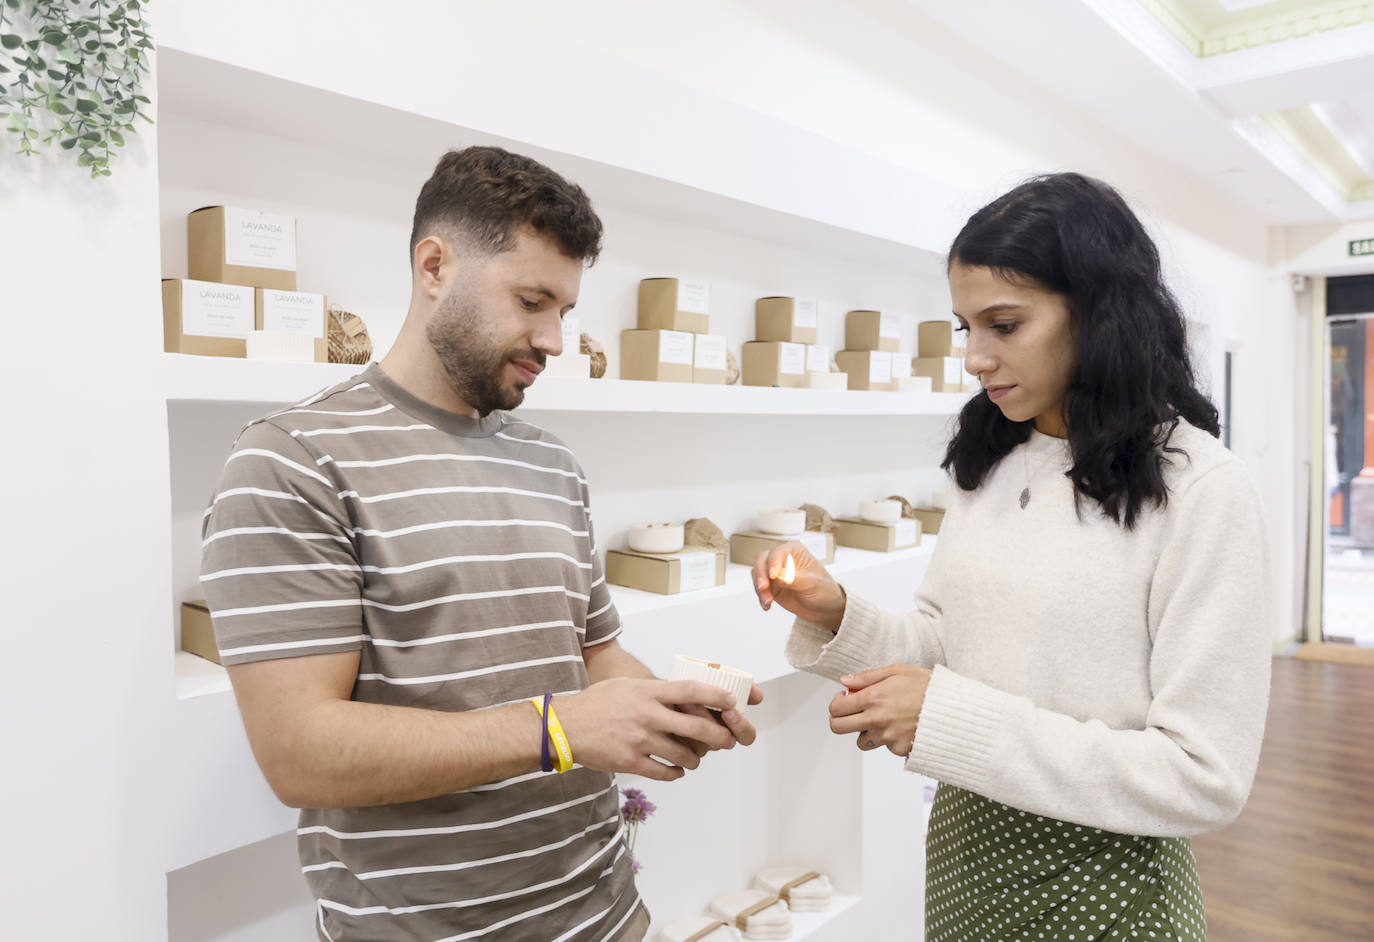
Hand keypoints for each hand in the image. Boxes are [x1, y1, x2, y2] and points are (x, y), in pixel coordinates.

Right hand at [556, 678, 740, 780]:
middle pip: (696, 726)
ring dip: (695, 759)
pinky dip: (675, 773)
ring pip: (683, 753)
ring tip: (695, 759)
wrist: (566, 726)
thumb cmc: (597, 703)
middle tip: (727, 741)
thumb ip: (654, 690)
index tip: (732, 701)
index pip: (690, 690)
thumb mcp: (627, 685)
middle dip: (718, 736)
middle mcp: (647, 714)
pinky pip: (664, 772)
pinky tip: (676, 771)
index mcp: (647, 692)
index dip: (715, 696)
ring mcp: (640, 739)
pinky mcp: (631, 761)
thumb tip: (683, 695)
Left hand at [673, 683, 765, 756]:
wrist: (661, 694)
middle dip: (712, 724)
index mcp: (729, 724)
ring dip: (692, 722)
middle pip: (724, 742)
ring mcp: (697, 745)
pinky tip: (671, 717)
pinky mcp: (677, 748)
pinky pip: (681, 749)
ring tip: (681, 703)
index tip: (729, 712)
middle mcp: (716, 738)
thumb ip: (738, 685)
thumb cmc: (690, 688)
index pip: (746, 736)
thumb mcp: (715, 681)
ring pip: (702, 746)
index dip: (741, 727)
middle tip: (699, 706)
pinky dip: (676, 732)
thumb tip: (759, 696)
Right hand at [751, 541, 845, 629]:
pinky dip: (761, 597)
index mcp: (795, 551)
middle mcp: (782, 559)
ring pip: (757, 575)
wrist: (825, 609)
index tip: (773, 576)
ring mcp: (775, 573)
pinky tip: (767, 605)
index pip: (777, 552)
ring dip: (760, 589)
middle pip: (762, 560)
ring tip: (768, 601)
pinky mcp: (771, 587)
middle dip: (760, 575)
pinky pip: (759, 589)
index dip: (773, 563)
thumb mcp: (812, 584)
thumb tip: (780, 577)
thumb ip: (795, 579)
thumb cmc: (824, 590)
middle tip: (763, 588)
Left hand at [828, 664, 931, 756]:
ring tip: (885, 720)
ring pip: (861, 741)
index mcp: (873, 697)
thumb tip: (845, 681)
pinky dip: (890, 739)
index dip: (836, 703)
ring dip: (867, 732)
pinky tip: (903, 727)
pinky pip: (885, 747)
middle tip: (852, 714)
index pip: (836, 708)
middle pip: (838, 728)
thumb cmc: (928, 686)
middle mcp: (877, 719)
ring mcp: (887, 737)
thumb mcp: (898, 671)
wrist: (955, 708)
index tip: (845, 699)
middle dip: (840, 720)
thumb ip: (867, 677)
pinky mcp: (899, 749)